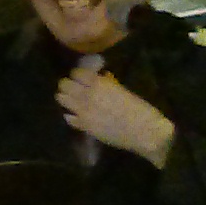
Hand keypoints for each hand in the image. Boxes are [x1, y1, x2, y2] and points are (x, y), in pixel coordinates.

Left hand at [54, 67, 174, 166]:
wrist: (143, 131)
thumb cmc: (139, 109)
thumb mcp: (122, 90)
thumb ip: (108, 84)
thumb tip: (101, 78)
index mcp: (99, 84)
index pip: (76, 72)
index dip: (78, 74)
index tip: (82, 77)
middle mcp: (87, 95)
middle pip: (64, 84)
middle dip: (68, 85)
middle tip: (74, 88)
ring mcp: (83, 112)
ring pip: (62, 99)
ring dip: (66, 98)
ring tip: (74, 101)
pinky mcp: (84, 126)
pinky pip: (68, 118)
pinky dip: (71, 116)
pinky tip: (78, 116)